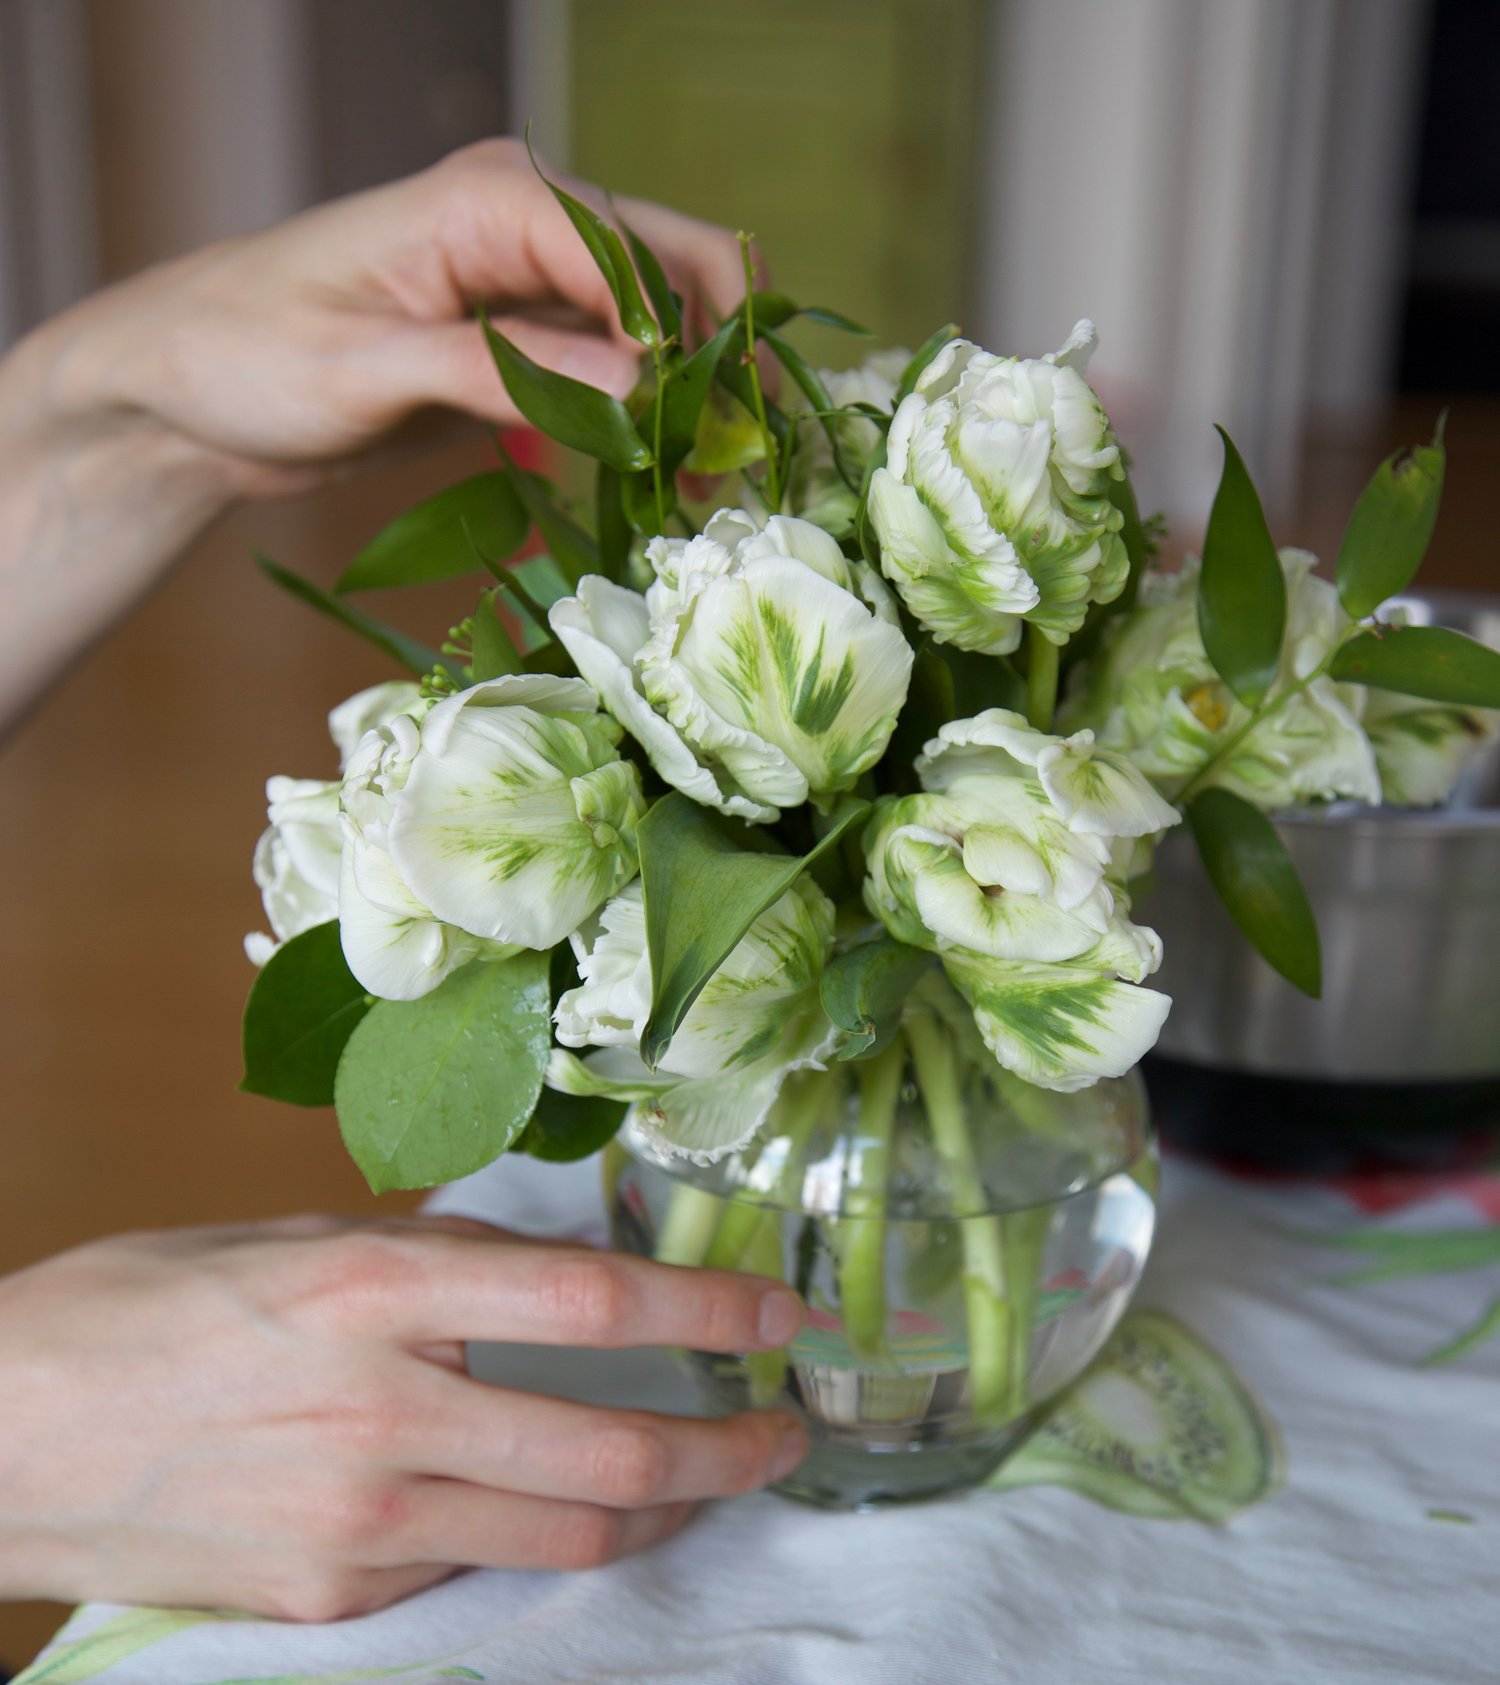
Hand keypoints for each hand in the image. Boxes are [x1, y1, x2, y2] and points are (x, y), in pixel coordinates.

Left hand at [0, 137, 745, 724]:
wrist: (186, 389)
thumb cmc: (248, 358)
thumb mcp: (371, 371)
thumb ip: (506, 370)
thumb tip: (643, 388)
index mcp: (493, 199)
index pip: (642, 257)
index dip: (689, 348)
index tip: (702, 448)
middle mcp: (529, 219)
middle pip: (677, 274)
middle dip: (714, 369)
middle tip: (725, 473)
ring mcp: (532, 276)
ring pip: (660, 325)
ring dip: (689, 403)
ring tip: (694, 492)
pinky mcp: (524, 333)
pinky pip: (618, 365)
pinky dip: (646, 419)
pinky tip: (650, 480)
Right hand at [0, 1214, 807, 1621]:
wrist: (2, 1433)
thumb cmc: (147, 1305)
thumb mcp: (300, 1241)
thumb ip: (435, 1257)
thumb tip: (552, 1266)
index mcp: (378, 1292)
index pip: (591, 1300)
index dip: (708, 1305)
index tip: (783, 1310)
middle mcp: (385, 1411)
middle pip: (609, 1446)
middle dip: (725, 1446)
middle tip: (783, 1430)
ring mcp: (360, 1525)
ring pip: (566, 1533)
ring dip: (661, 1508)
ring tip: (704, 1479)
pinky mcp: (332, 1599)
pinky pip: (470, 1569)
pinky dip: (530, 1534)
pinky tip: (542, 1504)